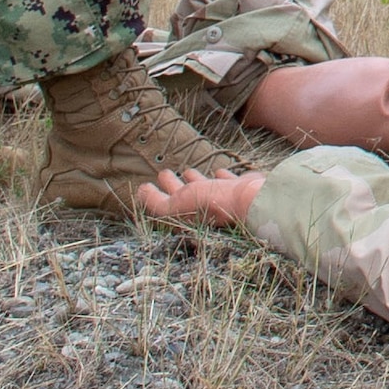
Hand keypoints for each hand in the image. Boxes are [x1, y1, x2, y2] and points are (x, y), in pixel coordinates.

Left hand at [138, 166, 265, 226]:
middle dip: (172, 185)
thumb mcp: (174, 206)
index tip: (148, 183)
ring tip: (189, 171)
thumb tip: (140, 192)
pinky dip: (221, 177)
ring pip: (204, 189)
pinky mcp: (239, 191)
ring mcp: (223, 201)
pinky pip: (227, 183)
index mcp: (187, 216)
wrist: (248, 200)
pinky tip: (219, 172)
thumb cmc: (210, 204)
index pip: (166, 206)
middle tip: (164, 173)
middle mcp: (204, 211)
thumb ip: (155, 202)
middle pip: (183, 196)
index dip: (156, 195)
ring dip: (195, 180)